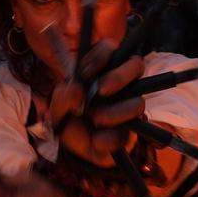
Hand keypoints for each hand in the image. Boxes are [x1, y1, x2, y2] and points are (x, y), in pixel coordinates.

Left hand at [47, 42, 143, 167]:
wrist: (75, 148)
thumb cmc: (70, 118)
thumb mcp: (59, 106)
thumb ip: (63, 96)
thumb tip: (78, 90)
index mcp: (102, 71)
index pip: (109, 48)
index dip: (99, 56)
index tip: (84, 74)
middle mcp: (122, 84)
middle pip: (137, 65)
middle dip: (118, 77)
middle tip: (100, 91)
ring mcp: (130, 106)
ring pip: (138, 103)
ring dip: (115, 113)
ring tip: (95, 120)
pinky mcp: (132, 131)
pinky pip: (128, 133)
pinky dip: (109, 138)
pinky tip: (97, 139)